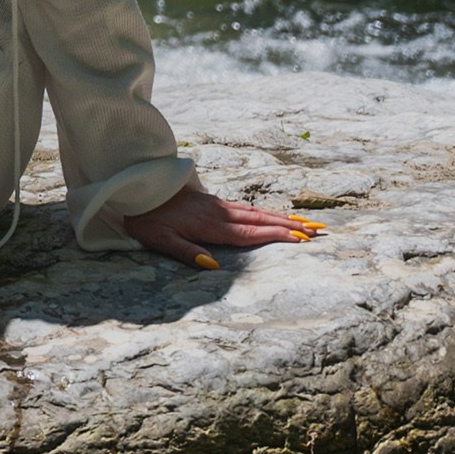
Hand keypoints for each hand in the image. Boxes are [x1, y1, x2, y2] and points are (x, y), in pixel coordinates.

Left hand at [121, 185, 321, 268]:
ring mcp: (218, 205)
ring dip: (281, 218)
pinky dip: (265, 212)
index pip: (250, 233)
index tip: (302, 239)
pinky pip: (246, 208)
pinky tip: (272, 216)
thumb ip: (186, 252)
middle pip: (261, 220)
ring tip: (306, 224)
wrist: (136, 187)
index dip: (276, 236)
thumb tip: (214, 266)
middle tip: (318, 231)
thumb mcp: (160, 240)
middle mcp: (219, 213)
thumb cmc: (146, 218)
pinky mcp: (213, 202)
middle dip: (290, 226)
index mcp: (211, 225)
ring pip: (256, 212)